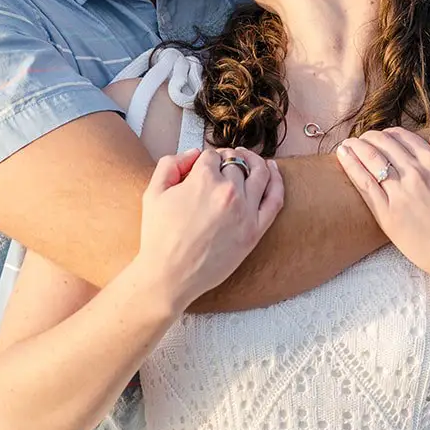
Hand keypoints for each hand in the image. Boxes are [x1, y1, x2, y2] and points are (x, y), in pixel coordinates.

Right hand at [136, 147, 283, 310]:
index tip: (202, 167)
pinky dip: (277, 180)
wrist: (170, 276)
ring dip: (254, 160)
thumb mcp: (152, 193)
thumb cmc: (159, 237)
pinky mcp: (255, 230)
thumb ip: (170, 164)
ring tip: (248, 158)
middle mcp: (228, 191)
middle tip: (222, 165)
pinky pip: (275, 199)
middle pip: (235, 162)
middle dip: (227, 159)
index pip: (211, 155)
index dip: (205, 159)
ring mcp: (245, 211)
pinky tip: (272, 170)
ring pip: (259, 173)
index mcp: (202, 179)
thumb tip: (194, 153)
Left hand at [336, 128, 429, 286]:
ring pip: (371, 159)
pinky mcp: (387, 214)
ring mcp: (400, 193)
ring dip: (357, 146)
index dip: (389, 133)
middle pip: (384, 144)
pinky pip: (364, 183)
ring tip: (347, 144)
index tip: (382, 136)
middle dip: (370, 137)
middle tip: (361, 139)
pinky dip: (351, 165)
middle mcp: (416, 174)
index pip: (403, 137)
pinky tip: (343, 156)